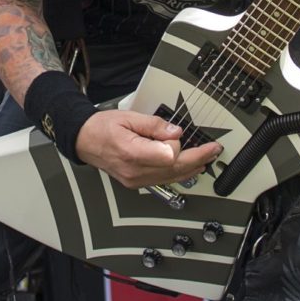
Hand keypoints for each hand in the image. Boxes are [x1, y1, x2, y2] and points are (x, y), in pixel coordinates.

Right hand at [74, 109, 222, 189]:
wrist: (85, 141)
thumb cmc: (102, 128)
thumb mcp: (128, 117)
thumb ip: (154, 125)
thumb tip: (176, 132)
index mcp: (132, 153)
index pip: (169, 155)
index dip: (176, 143)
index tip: (175, 133)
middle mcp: (136, 171)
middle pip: (175, 169)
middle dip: (198, 158)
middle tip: (214, 149)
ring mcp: (136, 180)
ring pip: (172, 178)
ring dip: (192, 168)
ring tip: (208, 158)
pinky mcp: (137, 183)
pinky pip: (164, 180)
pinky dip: (179, 174)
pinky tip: (190, 168)